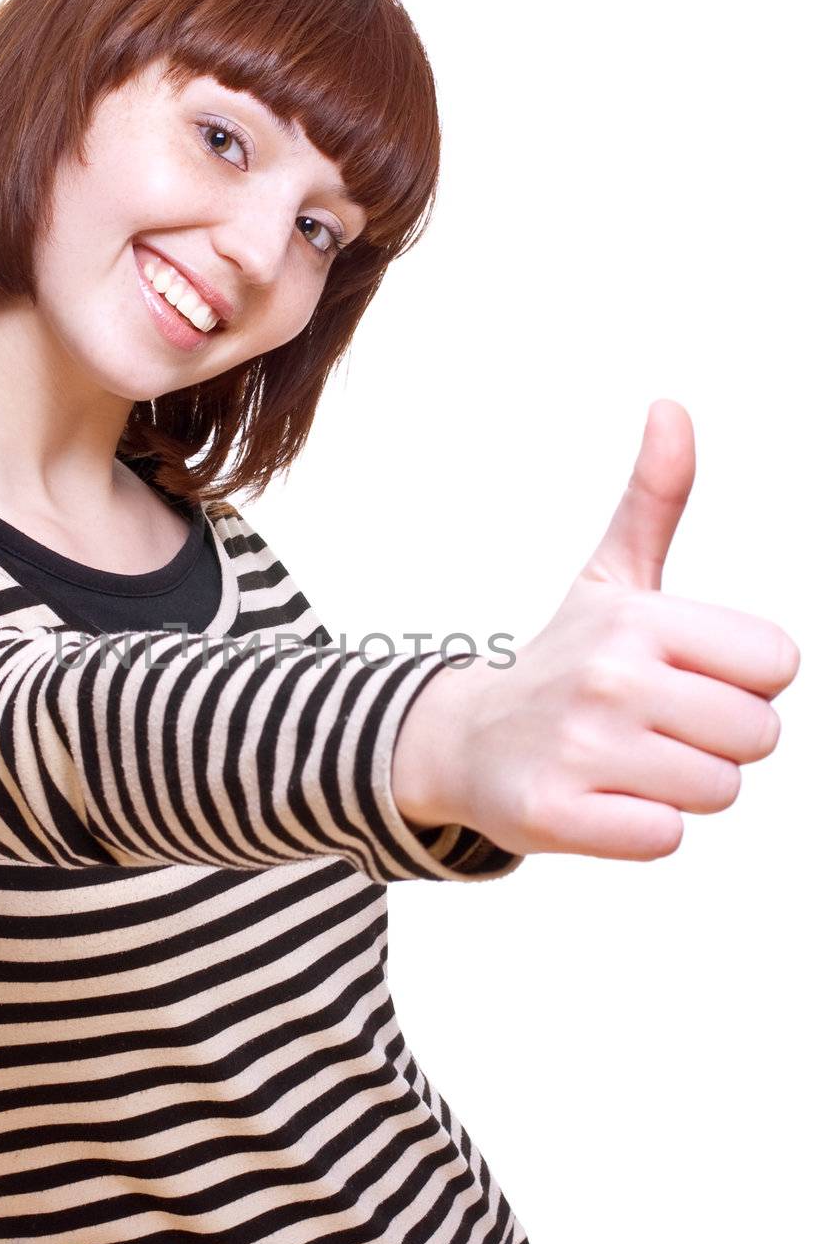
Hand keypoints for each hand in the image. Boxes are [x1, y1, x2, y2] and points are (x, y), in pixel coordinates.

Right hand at [394, 398, 799, 859]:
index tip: (683, 678)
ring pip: (718, 791)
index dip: (741, 681)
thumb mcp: (611, 577)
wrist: (465, 738)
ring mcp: (580, 748)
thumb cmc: (564, 658)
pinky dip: (641, 828)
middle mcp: (610, 677)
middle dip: (717, 741)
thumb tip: (671, 405)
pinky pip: (664, 837)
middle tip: (653, 727)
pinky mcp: (554, 815)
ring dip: (681, 787)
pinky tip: (601, 801)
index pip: (777, 665)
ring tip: (626, 764)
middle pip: (757, 735)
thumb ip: (654, 498)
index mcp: (639, 617)